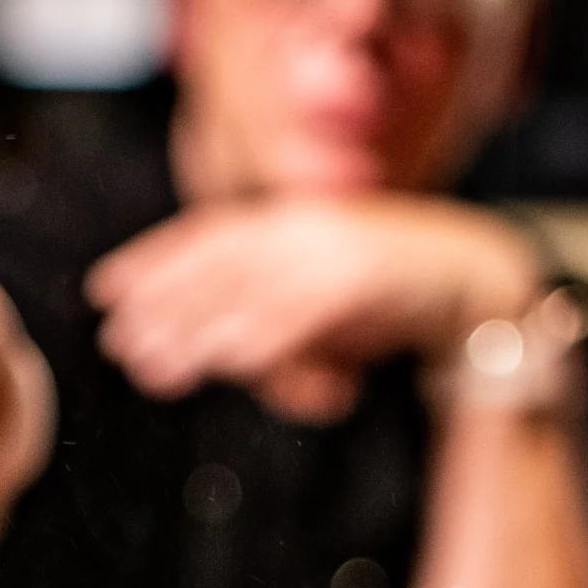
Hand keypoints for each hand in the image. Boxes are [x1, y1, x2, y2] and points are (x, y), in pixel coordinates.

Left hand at [88, 195, 541, 425]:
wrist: (484, 283)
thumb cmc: (408, 297)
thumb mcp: (332, 299)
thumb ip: (281, 316)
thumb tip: (225, 354)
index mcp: (295, 220)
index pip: (208, 235)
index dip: (151, 260)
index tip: (103, 289)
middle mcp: (304, 229)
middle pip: (213, 267)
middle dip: (159, 304)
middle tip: (114, 341)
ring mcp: (330, 252)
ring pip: (242, 296)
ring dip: (191, 332)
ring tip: (147, 367)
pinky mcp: (357, 282)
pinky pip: (293, 317)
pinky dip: (254, 341)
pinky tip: (221, 365)